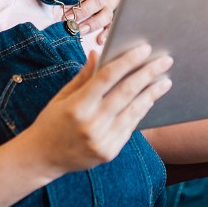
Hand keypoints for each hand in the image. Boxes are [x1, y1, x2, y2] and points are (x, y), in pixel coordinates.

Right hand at [24, 45, 172, 175]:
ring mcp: (102, 140)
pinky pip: (130, 127)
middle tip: (165, 60)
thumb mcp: (62, 96)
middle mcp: (91, 123)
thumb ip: (83, 76)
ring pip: (133, 110)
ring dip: (151, 94)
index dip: (128, 61)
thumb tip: (98, 53)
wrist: (43, 158)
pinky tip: (149, 100)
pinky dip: (141, 111)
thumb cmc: (51, 122)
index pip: (107, 77)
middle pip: (126, 92)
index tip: (144, 48)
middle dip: (148, 74)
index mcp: (77, 105)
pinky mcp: (109, 152)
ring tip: (165, 81)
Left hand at [64, 0, 111, 41]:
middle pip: (94, 3)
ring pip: (103, 16)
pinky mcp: (109, 20)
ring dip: (90, 24)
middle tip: (65, 20)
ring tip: (77, 31)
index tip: (61, 5)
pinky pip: (110, 27)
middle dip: (79, 12)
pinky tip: (99, 41)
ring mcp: (106, 9)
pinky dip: (106, 34)